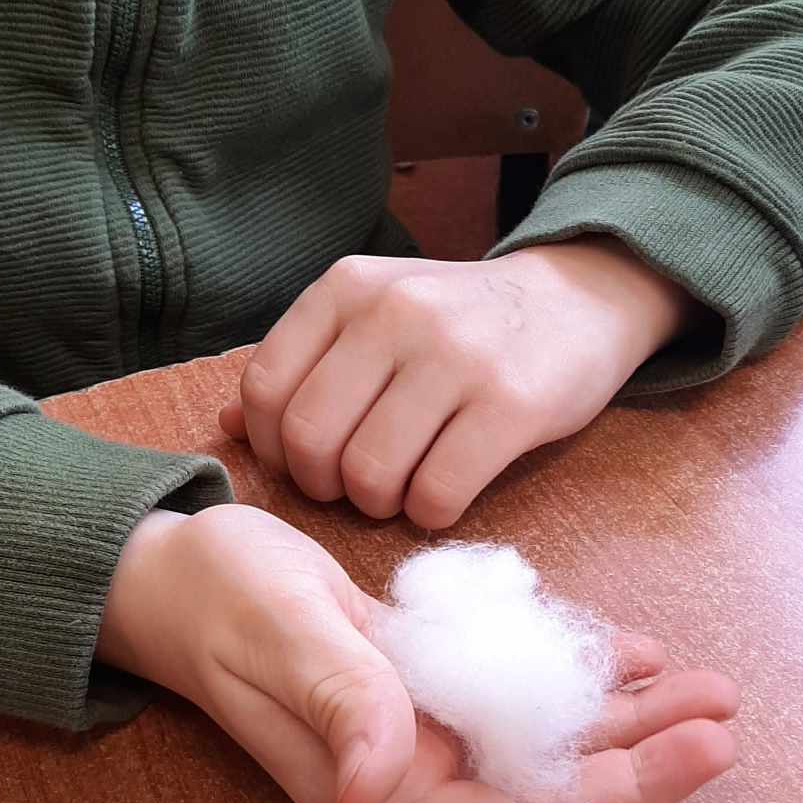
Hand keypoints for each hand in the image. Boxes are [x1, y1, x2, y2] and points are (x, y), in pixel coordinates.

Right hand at [97, 504, 737, 802]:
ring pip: (548, 741)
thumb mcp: (281, 637)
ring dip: (630, 721)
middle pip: (546, 795)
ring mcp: (423, 725)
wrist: (179, 570)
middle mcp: (412, 768)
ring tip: (711, 690)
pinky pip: (522, 685)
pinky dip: (583, 670)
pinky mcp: (428, 676)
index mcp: (375, 784)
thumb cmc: (221, 602)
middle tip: (723, 728)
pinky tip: (639, 652)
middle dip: (641, 774)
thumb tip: (385, 787)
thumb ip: (341, 701)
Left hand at [218, 242, 695, 528]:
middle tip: (357, 486)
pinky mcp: (511, 405)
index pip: (264, 388)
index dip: (274, 447)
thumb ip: (304, 364)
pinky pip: (436, 495)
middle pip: (311, 440)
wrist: (580, 298)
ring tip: (402, 489)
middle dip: (324, 486)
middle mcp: (395, 312)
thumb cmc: (462, 322)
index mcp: (348, 288)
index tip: (307, 461)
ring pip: (370, 475)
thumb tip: (221, 424)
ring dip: (379, 504)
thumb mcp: (377, 314)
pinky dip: (430, 514)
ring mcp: (455, 356)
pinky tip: (445, 494)